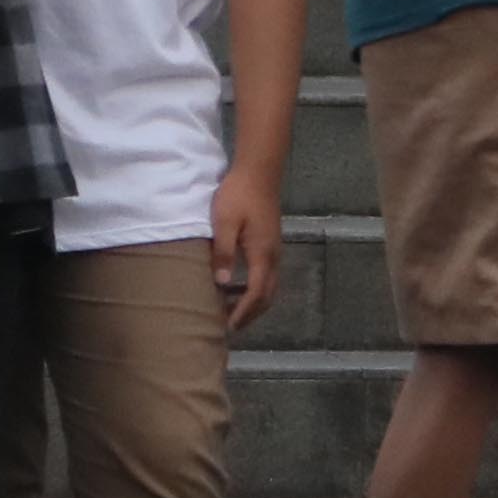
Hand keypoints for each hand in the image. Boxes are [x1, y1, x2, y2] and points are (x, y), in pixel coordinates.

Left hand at [210, 174, 286, 331]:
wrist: (259, 171)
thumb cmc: (238, 194)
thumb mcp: (224, 222)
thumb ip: (223, 252)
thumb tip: (222, 284)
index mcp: (262, 255)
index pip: (256, 294)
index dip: (243, 313)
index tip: (228, 326)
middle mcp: (273, 257)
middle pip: (267, 296)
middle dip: (250, 314)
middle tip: (230, 326)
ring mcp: (274, 250)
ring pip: (269, 287)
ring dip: (254, 303)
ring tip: (232, 311)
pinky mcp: (270, 243)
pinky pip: (267, 276)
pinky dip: (255, 289)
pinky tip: (238, 287)